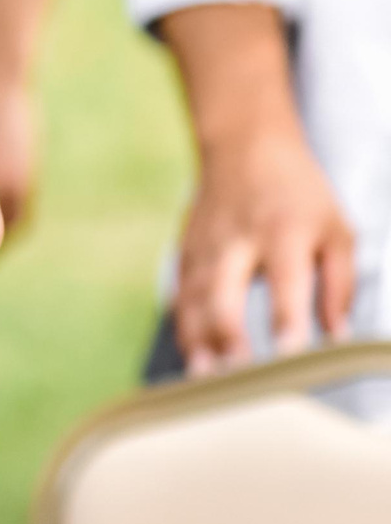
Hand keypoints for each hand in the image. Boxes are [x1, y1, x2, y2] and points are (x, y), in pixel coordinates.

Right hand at [174, 124, 355, 373]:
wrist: (244, 146)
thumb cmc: (299, 194)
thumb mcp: (337, 230)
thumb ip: (341, 284)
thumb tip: (339, 335)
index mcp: (285, 231)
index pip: (286, 280)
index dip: (287, 317)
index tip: (291, 352)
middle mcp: (239, 238)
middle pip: (225, 290)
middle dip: (228, 333)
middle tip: (235, 372)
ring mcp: (205, 245)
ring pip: (195, 297)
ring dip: (199, 338)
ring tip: (205, 376)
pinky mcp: (186, 251)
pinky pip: (182, 294)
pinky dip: (185, 326)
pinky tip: (193, 356)